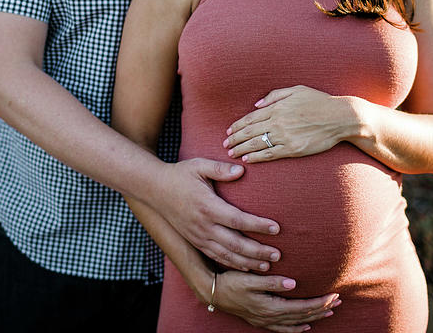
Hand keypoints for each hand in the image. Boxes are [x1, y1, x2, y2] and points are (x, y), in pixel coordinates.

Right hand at [156, 158, 282, 271]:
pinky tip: (246, 267)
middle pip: (235, 244)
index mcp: (208, 207)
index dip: (258, 226)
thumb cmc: (180, 174)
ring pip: (226, 255)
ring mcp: (198, 236)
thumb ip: (220, 168)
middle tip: (278, 255)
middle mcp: (203, 226)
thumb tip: (241, 170)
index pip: (238, 220)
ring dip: (248, 262)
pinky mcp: (195, 241)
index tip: (276, 228)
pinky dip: (232, 264)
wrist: (154, 189)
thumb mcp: (199, 165)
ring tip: (267, 266)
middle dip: (258, 251)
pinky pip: (216, 256)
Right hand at [213, 270, 340, 331]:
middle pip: (302, 315)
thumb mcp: (249, 279)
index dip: (319, 302)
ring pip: (296, 323)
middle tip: (338, 301)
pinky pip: (284, 329)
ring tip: (329, 312)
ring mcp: (266, 321)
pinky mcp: (261, 321)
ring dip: (314, 317)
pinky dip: (297, 328)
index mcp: (270, 306)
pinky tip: (305, 326)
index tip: (333, 295)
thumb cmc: (231, 282)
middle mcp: (270, 317)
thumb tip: (293, 284)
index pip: (301, 306)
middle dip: (322, 308)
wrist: (213, 292)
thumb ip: (271, 282)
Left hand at [224, 86, 366, 162]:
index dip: (237, 125)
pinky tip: (248, 159)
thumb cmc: (319, 102)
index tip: (228, 131)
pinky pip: (270, 154)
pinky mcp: (293, 149)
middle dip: (234, 138)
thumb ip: (275, 95)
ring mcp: (285, 136)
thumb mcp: (297, 90)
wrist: (340, 117)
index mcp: (277, 107)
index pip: (250, 118)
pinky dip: (257, 157)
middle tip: (225, 144)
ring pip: (257, 144)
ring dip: (241, 148)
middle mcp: (278, 121)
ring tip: (231, 152)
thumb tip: (256, 104)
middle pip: (249, 132)